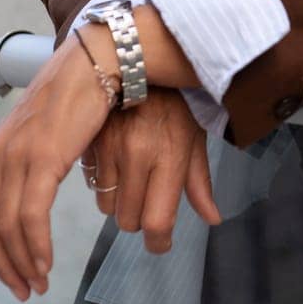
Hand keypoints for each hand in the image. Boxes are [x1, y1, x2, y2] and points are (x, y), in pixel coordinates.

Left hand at [0, 31, 114, 300]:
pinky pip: (31, 215)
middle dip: (0, 268)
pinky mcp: (43, 157)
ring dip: (21, 263)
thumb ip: (34, 164)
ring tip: (38, 285)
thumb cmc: (80, 98)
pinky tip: (46, 264)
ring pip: (5, 228)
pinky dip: (36, 246)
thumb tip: (37, 193)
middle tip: (22, 291)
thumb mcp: (46, 136)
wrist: (97, 61)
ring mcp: (18, 157)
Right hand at [79, 86, 221, 252]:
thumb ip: (199, 182)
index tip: (161, 242)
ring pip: (106, 204)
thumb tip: (213, 219)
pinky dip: (102, 180)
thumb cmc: (176, 103)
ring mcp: (110, 148)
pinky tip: (113, 161)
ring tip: (130, 178)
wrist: (140, 60)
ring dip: (118, 201)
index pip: (157, 220)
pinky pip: (91, 181)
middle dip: (139, 219)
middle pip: (128, 220)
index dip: (159, 242)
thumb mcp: (194, 138)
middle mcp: (138, 154)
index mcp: (169, 156)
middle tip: (147, 203)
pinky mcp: (89, 140)